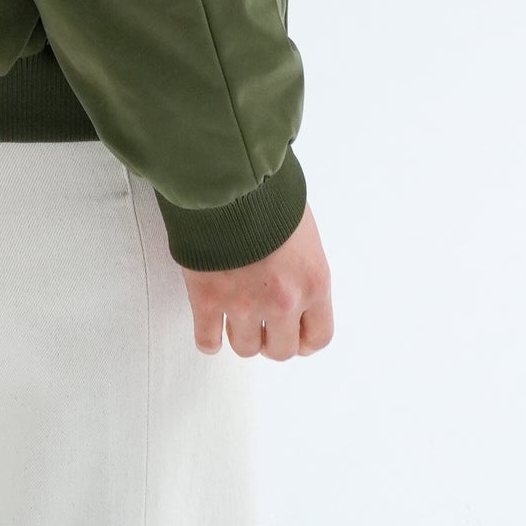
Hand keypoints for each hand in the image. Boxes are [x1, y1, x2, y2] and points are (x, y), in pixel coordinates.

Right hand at [180, 202, 332, 360]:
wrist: (230, 176)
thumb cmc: (270, 191)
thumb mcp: (304, 230)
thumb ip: (302, 265)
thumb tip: (292, 278)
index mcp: (313, 282)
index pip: (318, 336)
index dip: (304, 340)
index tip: (294, 335)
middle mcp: (283, 301)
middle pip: (281, 350)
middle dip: (271, 339)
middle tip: (261, 324)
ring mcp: (243, 303)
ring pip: (245, 347)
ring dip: (241, 335)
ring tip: (235, 318)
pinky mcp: (208, 298)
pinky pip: (207, 339)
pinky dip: (208, 339)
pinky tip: (210, 330)